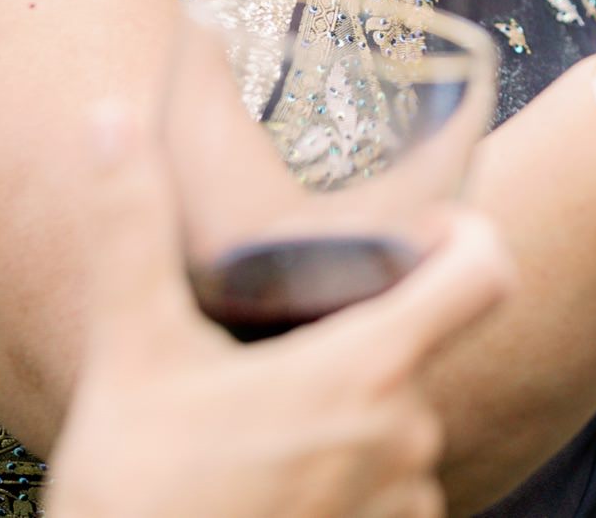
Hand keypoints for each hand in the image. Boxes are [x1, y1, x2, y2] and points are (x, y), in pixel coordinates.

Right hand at [44, 105, 513, 517]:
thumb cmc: (137, 494)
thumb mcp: (129, 351)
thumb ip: (131, 225)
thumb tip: (109, 115)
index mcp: (368, 367)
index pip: (487, 272)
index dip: (471, 237)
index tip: (429, 233)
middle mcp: (408, 432)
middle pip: (417, 353)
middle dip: (356, 349)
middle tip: (273, 368)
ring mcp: (407, 498)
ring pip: (398, 428)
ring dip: (347, 425)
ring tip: (262, 444)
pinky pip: (390, 493)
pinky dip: (346, 484)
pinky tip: (279, 490)